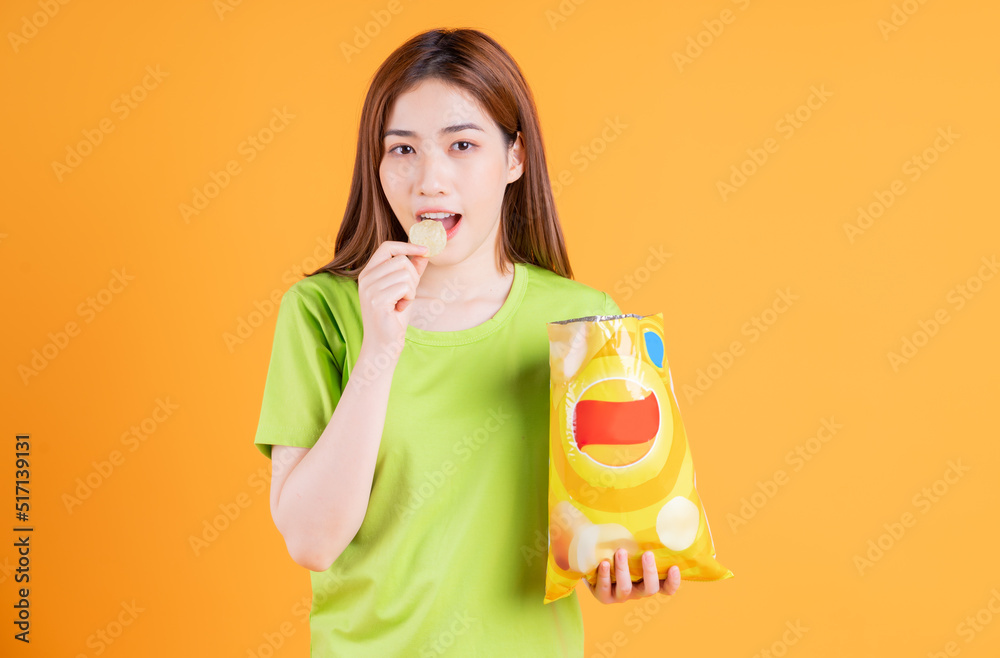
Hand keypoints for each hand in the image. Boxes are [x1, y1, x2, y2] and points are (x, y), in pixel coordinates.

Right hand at [356, 240, 429, 357]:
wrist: (384, 343)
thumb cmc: (394, 316)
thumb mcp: (405, 288)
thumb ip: (412, 270)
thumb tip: (424, 252)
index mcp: (368, 272)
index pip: (387, 246)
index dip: (408, 246)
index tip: (425, 250)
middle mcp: (365, 278)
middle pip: (401, 260)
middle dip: (413, 277)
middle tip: (407, 294)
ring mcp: (369, 288)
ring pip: (404, 273)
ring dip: (411, 290)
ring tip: (402, 302)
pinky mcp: (377, 300)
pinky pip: (405, 287)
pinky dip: (409, 298)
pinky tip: (400, 309)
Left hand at [587, 549, 680, 603]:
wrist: (593, 559)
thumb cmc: (618, 549)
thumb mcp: (633, 546)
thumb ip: (643, 541)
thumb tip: (654, 518)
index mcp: (648, 581)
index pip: (666, 588)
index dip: (673, 582)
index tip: (674, 567)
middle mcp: (637, 591)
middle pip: (650, 589)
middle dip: (650, 571)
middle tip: (648, 554)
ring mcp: (621, 596)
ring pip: (625, 589)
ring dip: (623, 570)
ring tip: (621, 551)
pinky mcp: (604, 596)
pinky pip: (605, 590)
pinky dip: (605, 576)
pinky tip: (604, 563)